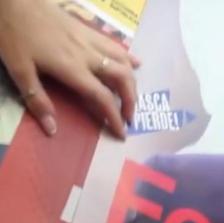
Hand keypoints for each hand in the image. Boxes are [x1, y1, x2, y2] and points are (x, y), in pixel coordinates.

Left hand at [0, 0, 138, 137]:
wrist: (13, 0)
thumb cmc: (13, 34)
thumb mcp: (18, 70)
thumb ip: (37, 100)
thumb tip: (52, 130)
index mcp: (72, 68)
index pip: (102, 97)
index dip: (115, 117)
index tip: (122, 133)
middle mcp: (88, 55)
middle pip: (121, 79)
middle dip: (130, 100)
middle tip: (129, 117)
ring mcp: (90, 40)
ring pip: (123, 61)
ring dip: (132, 81)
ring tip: (132, 96)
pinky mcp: (88, 29)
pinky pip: (115, 45)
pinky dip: (128, 57)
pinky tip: (135, 63)